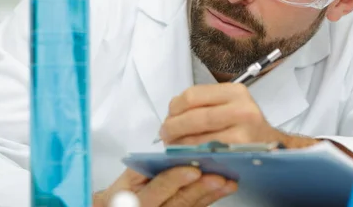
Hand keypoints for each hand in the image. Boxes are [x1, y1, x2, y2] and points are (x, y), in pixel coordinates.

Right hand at [93, 167, 236, 206]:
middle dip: (200, 189)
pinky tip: (222, 190)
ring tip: (227, 182)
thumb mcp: (127, 179)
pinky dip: (210, 199)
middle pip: (179, 202)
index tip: (194, 170)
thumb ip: (147, 166)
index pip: (157, 190)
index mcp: (133, 201)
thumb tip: (175, 151)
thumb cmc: (124, 194)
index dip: (175, 180)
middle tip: (219, 177)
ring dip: (211, 195)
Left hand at [160, 83, 313, 146]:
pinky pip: (207, 152)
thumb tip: (172, 112)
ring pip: (197, 137)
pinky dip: (192, 154)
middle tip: (165, 134)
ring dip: (179, 144)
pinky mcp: (239, 150)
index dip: (174, 108)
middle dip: (172, 127)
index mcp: (235, 91)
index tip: (169, 115)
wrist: (272, 145)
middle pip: (193, 117)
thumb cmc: (247, 125)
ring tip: (173, 145)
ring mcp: (242, 131)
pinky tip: (187, 154)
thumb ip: (205, 103)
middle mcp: (241, 108)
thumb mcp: (231, 103)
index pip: (193, 95)